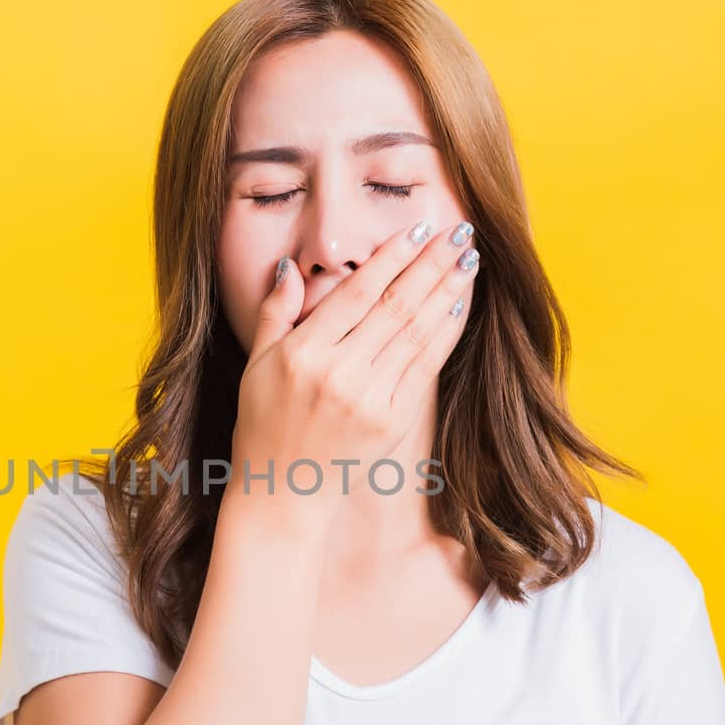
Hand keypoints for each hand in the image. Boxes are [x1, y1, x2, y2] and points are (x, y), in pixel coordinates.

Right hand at [227, 218, 478, 519]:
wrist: (282, 495)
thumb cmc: (263, 427)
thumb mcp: (255, 365)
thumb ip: (275, 313)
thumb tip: (288, 267)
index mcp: (303, 354)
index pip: (356, 293)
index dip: (391, 258)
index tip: (417, 229)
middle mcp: (339, 374)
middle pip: (395, 306)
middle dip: (431, 264)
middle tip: (460, 232)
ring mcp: (369, 400)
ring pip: (416, 333)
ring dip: (447, 292)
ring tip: (468, 259)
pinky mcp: (391, 423)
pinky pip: (425, 367)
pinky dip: (445, 334)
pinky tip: (458, 306)